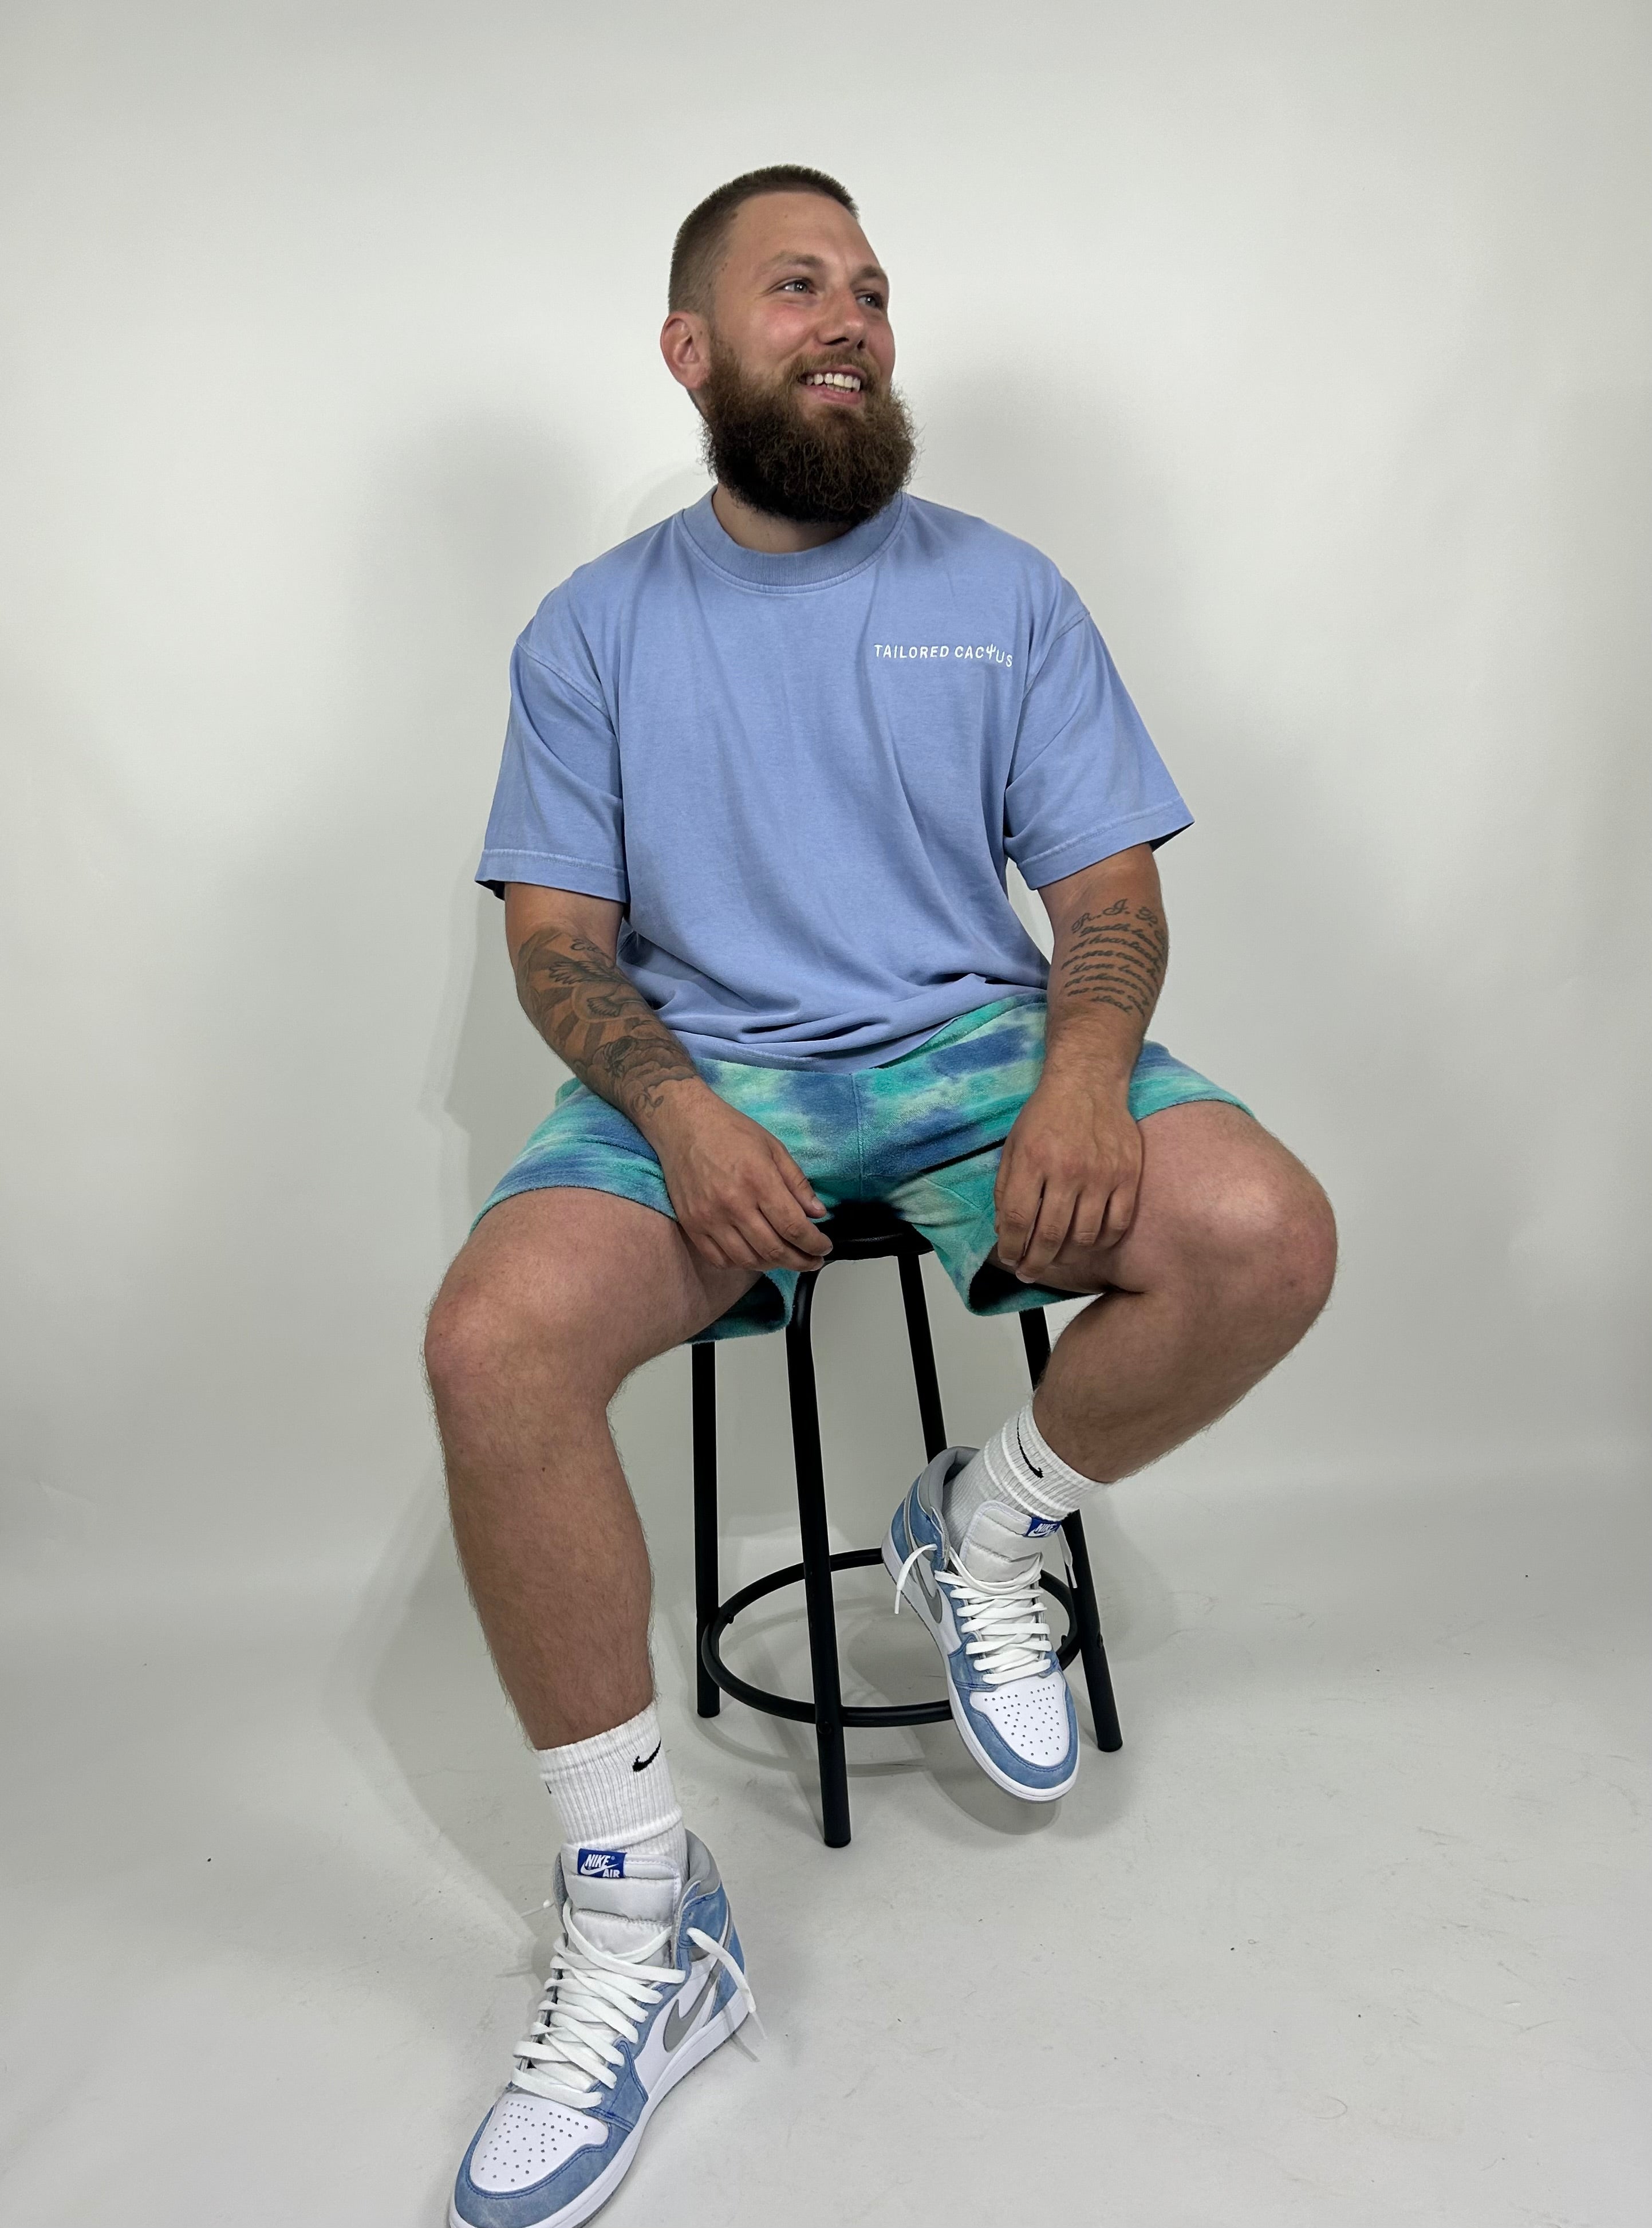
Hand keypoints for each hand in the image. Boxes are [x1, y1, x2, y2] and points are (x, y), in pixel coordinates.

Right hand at [651, 1088, 832, 1273]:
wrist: (683, 1125)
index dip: (814, 1244)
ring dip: (772, 1265)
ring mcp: (709, 1217)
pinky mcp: (691, 1224)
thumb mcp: (774, 1148)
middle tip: (812, 1261)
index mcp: (759, 1180)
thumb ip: (797, 1183)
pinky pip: (719, 1259)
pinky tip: (754, 1255)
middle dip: (800, 1261)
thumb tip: (818, 1213)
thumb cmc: (730, 1131)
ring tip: (785, 1258)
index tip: (824, 1248)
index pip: (794, 1227)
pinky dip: (741, 1264)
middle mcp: (733, 1203)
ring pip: (748, 1260)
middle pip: (774, 1250)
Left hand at [994, 1076, 1141, 1281]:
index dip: (1012, 1248)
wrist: (1088, 1082)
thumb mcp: (1013, 1145)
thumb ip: (1006, 1188)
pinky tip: (1090, 1243)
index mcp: (1033, 1160)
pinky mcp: (1128, 1175)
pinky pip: (1118, 1223)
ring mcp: (1102, 1174)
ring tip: (1057, 1258)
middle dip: (1036, 1262)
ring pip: (1085, 1236)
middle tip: (1029, 1271)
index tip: (1009, 1259)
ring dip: (1068, 1256)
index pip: (1019, 1220)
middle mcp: (1068, 1170)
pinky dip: (1102, 1242)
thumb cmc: (1046, 1114)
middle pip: (1051, 1235)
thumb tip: (1005, 1231)